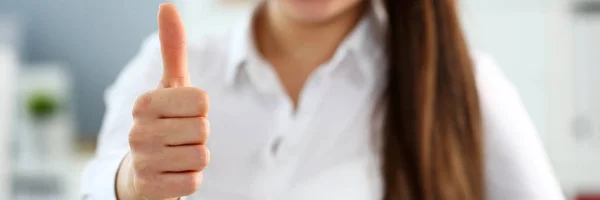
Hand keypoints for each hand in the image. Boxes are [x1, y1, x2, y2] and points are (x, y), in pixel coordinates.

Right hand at [116, 3, 209, 199]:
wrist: (139, 172)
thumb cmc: (163, 122)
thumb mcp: (169, 87)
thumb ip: (172, 50)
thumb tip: (167, 6)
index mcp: (144, 103)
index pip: (202, 102)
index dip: (200, 110)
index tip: (182, 114)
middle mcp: (138, 130)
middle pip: (203, 129)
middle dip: (198, 134)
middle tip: (178, 137)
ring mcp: (142, 161)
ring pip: (201, 155)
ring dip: (195, 157)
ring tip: (176, 154)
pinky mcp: (151, 187)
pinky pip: (194, 182)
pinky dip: (189, 178)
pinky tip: (172, 173)